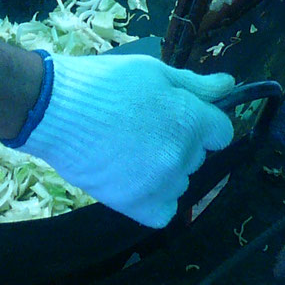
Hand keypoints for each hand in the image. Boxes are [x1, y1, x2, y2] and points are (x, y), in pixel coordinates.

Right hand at [16, 53, 235, 226]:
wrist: (54, 110)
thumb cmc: (103, 83)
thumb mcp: (152, 72)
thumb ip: (194, 84)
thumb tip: (230, 85)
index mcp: (190, 119)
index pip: (221, 131)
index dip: (202, 122)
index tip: (177, 117)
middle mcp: (181, 155)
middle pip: (197, 155)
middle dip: (179, 142)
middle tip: (143, 128)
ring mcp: (160, 183)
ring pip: (180, 181)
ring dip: (165, 170)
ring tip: (130, 152)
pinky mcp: (136, 204)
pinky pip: (164, 212)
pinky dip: (155, 200)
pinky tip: (136, 180)